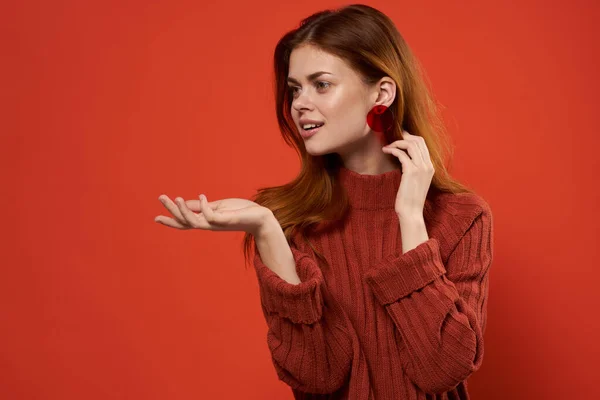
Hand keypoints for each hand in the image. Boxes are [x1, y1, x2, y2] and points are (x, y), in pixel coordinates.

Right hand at [154, 194, 271, 235]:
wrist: (260, 218)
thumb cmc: (241, 212)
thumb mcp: (218, 206)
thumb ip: (202, 206)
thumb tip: (186, 203)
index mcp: (207, 221)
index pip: (185, 222)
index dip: (171, 220)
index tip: (156, 217)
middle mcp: (209, 224)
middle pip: (185, 222)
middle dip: (172, 211)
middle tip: (161, 198)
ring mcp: (217, 223)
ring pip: (195, 221)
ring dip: (184, 210)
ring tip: (176, 198)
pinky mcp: (227, 220)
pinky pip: (211, 215)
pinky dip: (204, 206)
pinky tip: (203, 196)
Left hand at [381, 130, 434, 217]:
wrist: (411, 212)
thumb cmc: (410, 199)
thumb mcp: (416, 181)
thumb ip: (415, 169)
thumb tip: (405, 158)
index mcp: (430, 167)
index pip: (423, 144)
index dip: (411, 137)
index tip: (400, 136)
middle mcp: (428, 166)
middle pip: (418, 141)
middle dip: (404, 136)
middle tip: (392, 138)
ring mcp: (421, 168)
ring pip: (411, 145)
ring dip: (397, 142)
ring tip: (388, 146)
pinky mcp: (411, 172)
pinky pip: (402, 154)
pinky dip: (392, 150)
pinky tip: (386, 151)